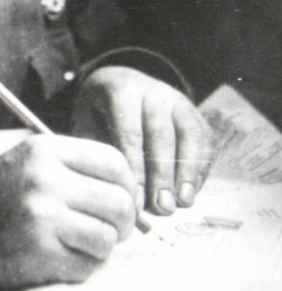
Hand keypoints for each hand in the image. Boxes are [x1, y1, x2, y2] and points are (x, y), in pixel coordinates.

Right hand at [0, 134, 136, 289]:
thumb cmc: (2, 193)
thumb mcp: (34, 161)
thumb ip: (77, 167)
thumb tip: (130, 193)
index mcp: (47, 150)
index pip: (114, 163)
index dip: (128, 186)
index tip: (123, 201)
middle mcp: (46, 178)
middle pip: (118, 202)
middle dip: (124, 222)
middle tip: (112, 230)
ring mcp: (42, 215)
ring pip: (107, 237)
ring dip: (103, 247)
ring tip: (85, 244)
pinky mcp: (39, 252)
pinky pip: (88, 265)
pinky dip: (84, 266)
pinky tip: (64, 257)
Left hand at [71, 66, 213, 214]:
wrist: (120, 82)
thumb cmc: (98, 113)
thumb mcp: (87, 125)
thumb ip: (103, 158)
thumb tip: (123, 201)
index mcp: (123, 91)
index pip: (130, 133)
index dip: (134, 169)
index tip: (135, 202)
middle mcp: (154, 92)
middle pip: (161, 134)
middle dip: (163, 174)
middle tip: (163, 208)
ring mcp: (178, 100)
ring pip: (189, 134)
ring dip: (188, 172)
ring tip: (183, 202)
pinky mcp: (195, 113)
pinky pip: (204, 139)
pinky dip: (200, 167)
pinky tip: (192, 192)